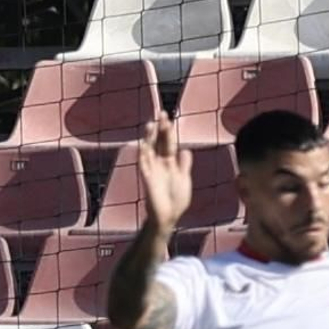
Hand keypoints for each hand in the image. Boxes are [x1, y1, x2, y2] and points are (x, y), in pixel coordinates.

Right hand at [138, 113, 192, 232]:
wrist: (168, 216)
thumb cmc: (176, 199)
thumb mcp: (184, 179)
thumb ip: (184, 164)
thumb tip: (185, 150)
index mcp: (169, 162)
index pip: (168, 142)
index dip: (169, 131)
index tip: (169, 117)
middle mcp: (159, 163)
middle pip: (159, 142)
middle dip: (160, 128)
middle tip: (162, 113)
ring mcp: (152, 169)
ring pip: (149, 148)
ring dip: (150, 136)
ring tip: (152, 123)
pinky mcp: (147, 177)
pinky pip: (143, 162)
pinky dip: (143, 152)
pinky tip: (144, 142)